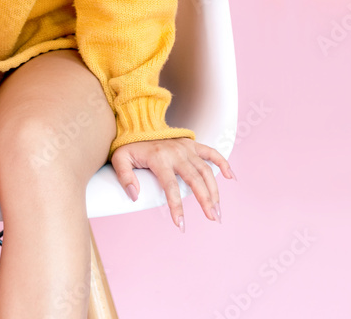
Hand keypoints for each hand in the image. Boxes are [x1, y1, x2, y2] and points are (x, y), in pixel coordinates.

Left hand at [111, 137, 235, 232]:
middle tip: (212, 218)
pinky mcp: (192, 144)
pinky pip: (211, 152)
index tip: (181, 225)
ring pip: (205, 170)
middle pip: (194, 180)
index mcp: (159, 158)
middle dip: (205, 200)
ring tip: (218, 210)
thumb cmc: (130, 146)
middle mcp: (176, 153)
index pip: (170, 186)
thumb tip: (134, 196)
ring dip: (214, 190)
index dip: (176, 207)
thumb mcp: (120, 158)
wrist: (139, 125)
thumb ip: (124, 176)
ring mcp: (186, 148)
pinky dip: (222, 163)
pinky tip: (230, 177)